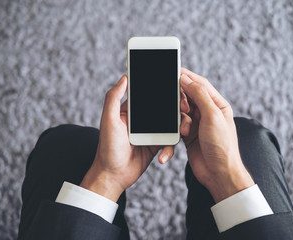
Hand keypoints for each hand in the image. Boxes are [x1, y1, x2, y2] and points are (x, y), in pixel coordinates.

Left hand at [80, 74, 189, 201]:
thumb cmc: (107, 148)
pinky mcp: (156, 146)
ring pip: (170, 124)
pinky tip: (163, 155)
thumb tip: (125, 78)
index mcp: (130, 110)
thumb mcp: (108, 120)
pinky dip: (169, 149)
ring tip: (183, 130)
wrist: (113, 176)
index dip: (162, 89)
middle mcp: (142, 120)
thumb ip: (114, 98)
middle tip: (185, 107)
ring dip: (179, 126)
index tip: (174, 86)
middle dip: (176, 106)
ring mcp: (150, 133)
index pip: (148, 95)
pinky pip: (169, 142)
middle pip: (164, 108)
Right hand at [180, 68, 253, 202]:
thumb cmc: (222, 146)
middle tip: (178, 106)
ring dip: (180, 120)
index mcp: (218, 105)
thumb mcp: (212, 116)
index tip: (174, 71)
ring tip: (186, 130)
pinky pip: (178, 127)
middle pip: (189, 97)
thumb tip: (186, 79)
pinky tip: (181, 136)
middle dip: (181, 101)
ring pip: (181, 112)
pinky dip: (176, 131)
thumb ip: (199, 95)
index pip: (201, 85)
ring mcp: (198, 124)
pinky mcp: (189, 136)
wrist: (219, 174)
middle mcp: (208, 113)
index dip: (188, 77)